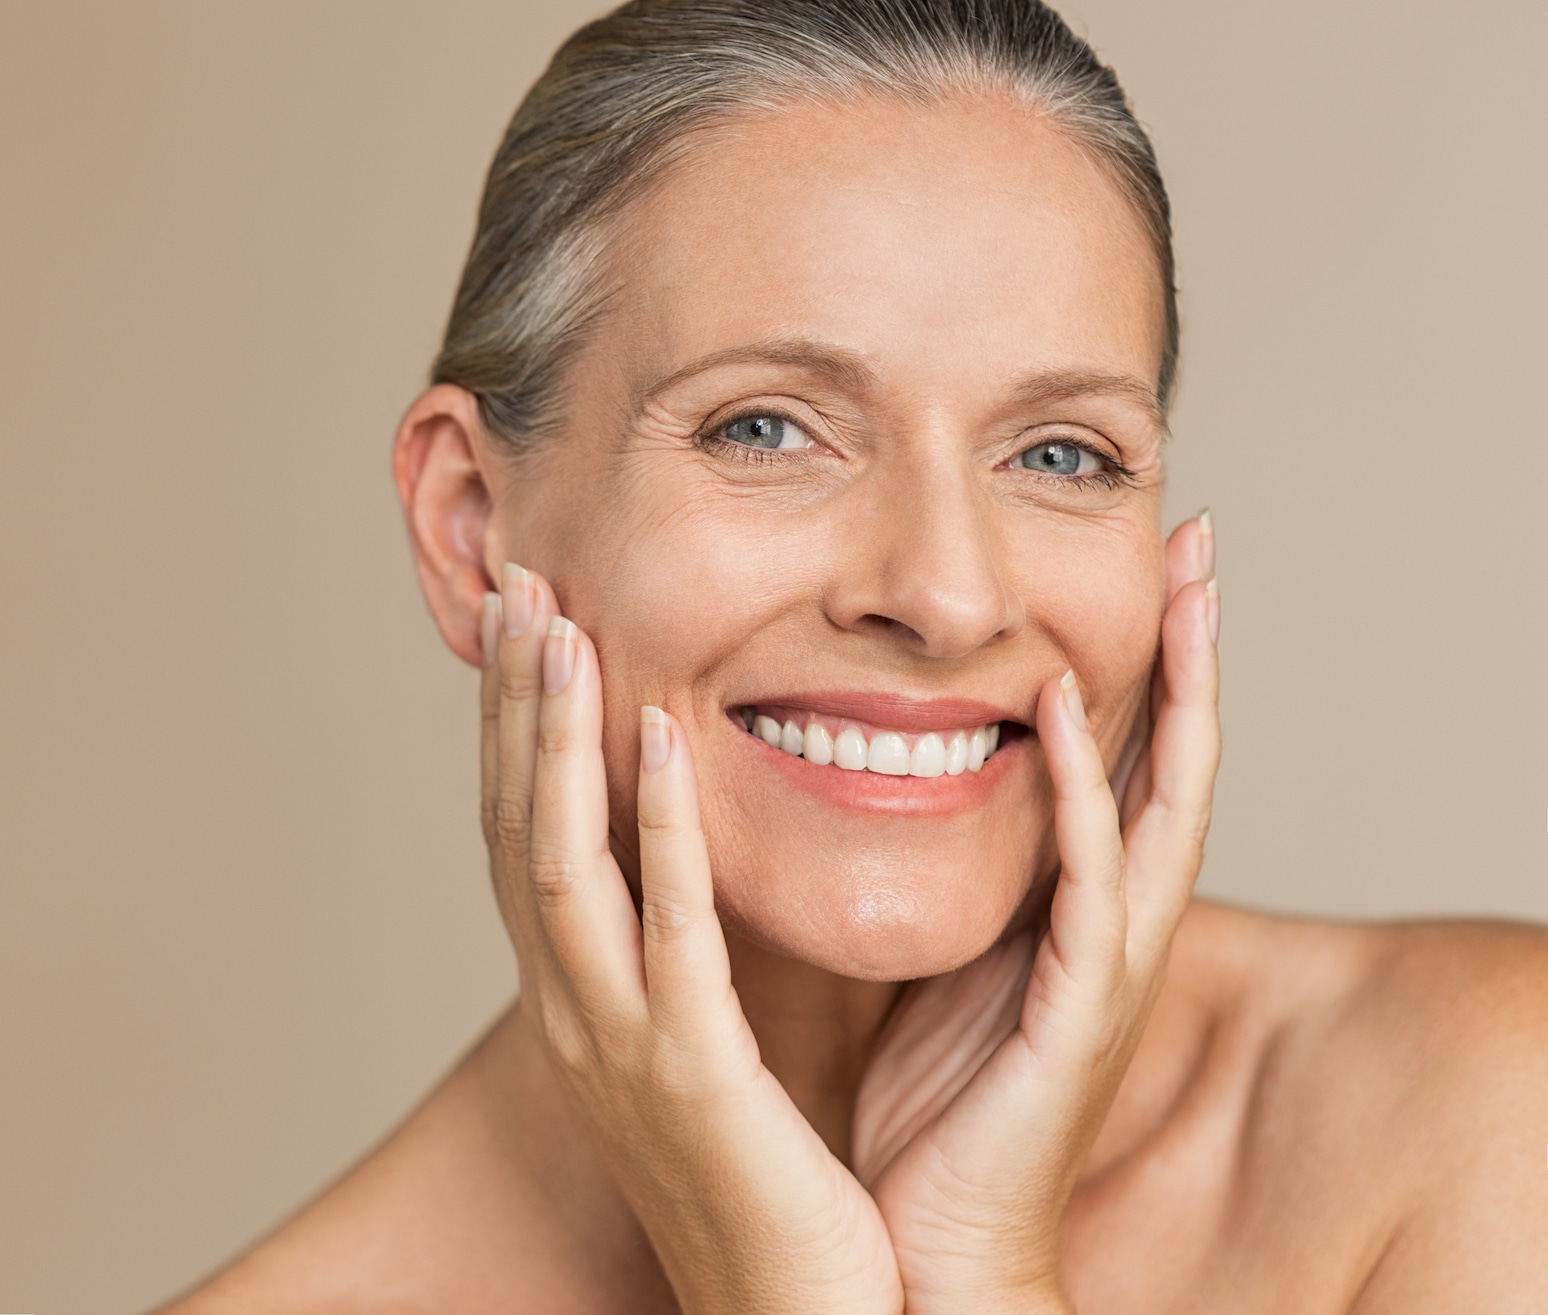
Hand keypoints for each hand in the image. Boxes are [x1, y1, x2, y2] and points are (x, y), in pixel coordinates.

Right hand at [482, 562, 898, 1313]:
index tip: (520, 627)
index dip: (509, 730)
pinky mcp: (689, 1073)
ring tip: (556, 627)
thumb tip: (676, 865)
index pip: (521, 837)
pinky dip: (658, 827)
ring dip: (552, 738)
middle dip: (509, 706)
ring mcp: (615, 1043)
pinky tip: (662, 736)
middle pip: (513, 828)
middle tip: (514, 585)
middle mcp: (569, 1012)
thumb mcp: (693, 1051)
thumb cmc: (758, 1183)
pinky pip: (667, 929)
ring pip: (559, 861)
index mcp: (575, 1001)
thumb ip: (675, 953)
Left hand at [850, 513, 1221, 1311]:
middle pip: (1177, 760)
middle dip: (1193, 649)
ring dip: (1179, 691)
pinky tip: (1067, 708)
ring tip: (1184, 585)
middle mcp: (1111, 927)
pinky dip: (1088, 790)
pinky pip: (1090, 880)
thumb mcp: (938, 959)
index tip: (1143, 567)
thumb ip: (947, 878)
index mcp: (1075, 912)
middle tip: (1199, 534)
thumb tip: (883, 782)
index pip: (1128, 762)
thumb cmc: (930, 1111)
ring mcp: (1107, 966)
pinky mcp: (1081, 1009)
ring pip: (1168, 802)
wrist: (929, 1246)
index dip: (1144, 665)